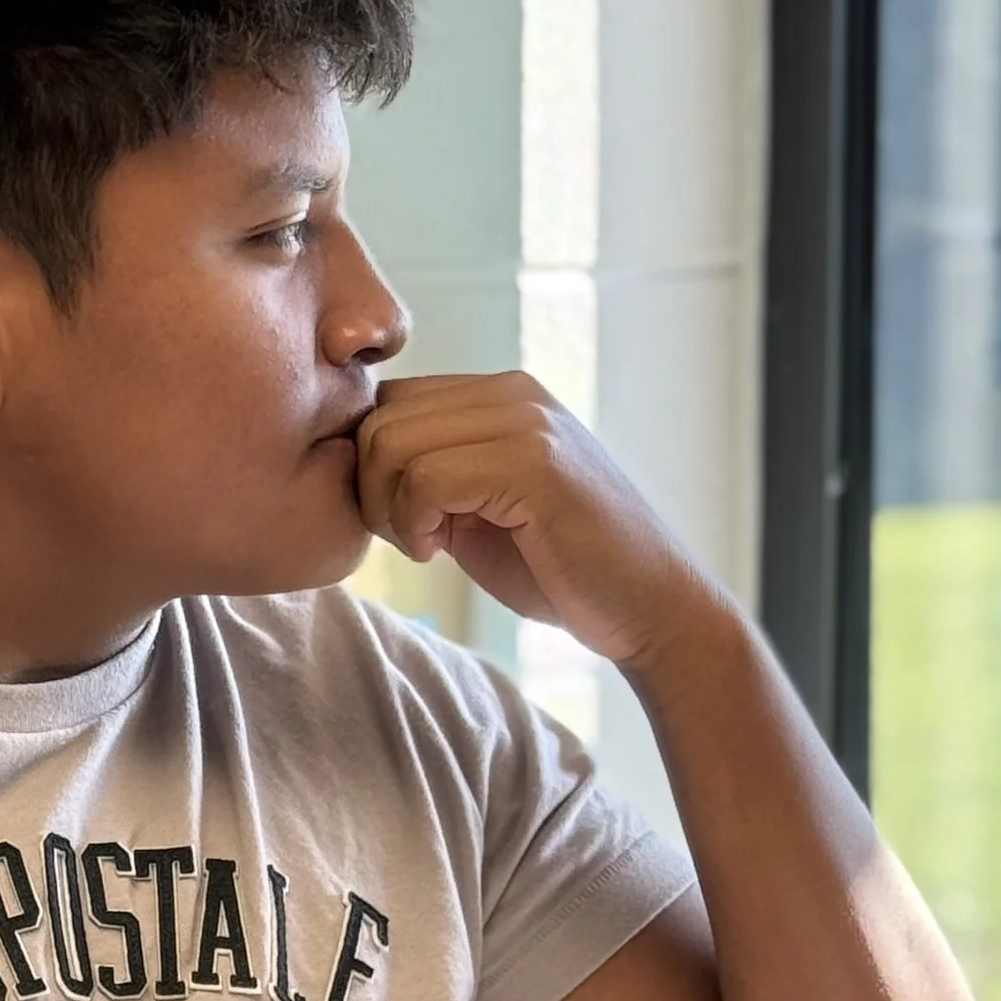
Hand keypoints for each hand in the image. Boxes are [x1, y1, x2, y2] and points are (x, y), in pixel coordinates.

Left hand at [351, 372, 701, 670]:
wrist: (648, 608)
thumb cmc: (561, 568)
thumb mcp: (479, 507)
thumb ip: (429, 473)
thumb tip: (351, 462)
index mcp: (501, 394)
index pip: (389, 399)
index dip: (373, 465)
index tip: (401, 520)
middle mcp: (514, 392)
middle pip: (380, 417)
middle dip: (370, 489)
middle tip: (409, 539)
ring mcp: (527, 423)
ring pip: (393, 443)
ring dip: (389, 509)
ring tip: (428, 544)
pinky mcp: (535, 465)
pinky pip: (427, 478)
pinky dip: (414, 524)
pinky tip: (441, 552)